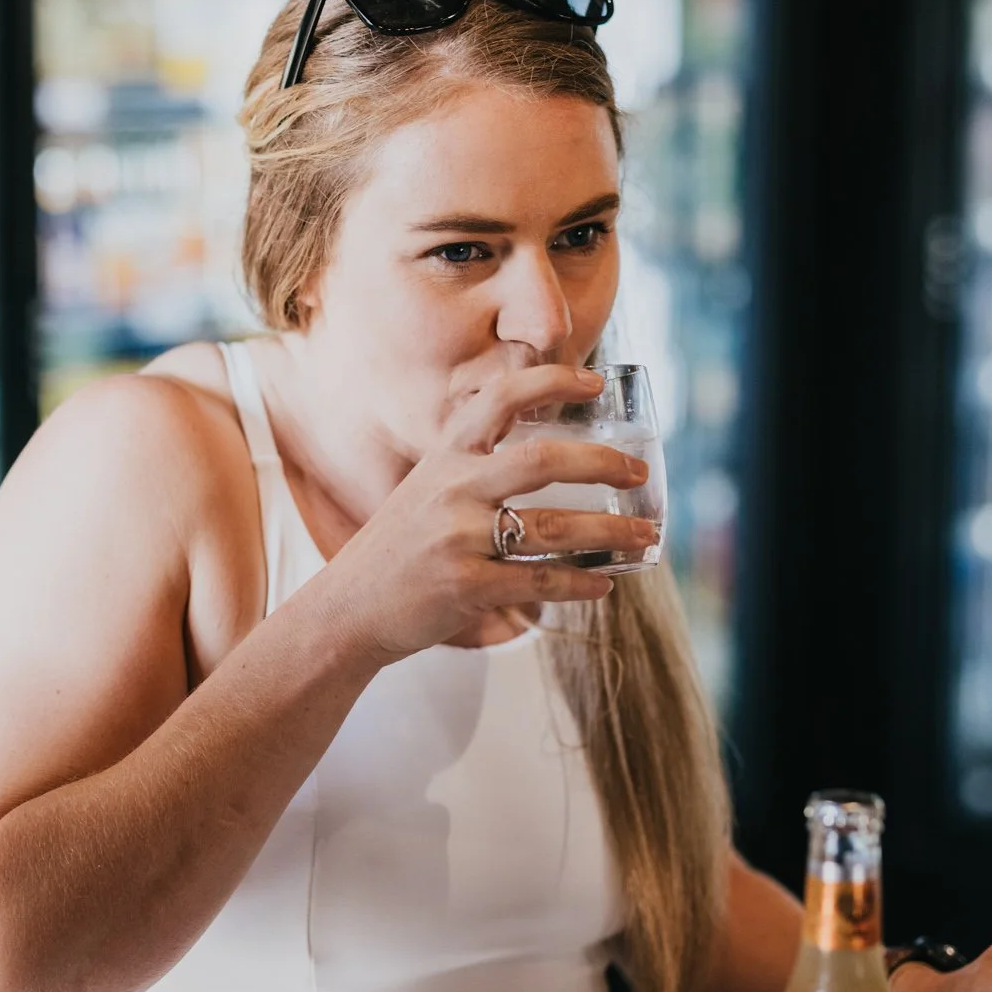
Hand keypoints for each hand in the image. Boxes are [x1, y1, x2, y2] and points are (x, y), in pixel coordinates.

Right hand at [311, 365, 656, 664]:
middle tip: (639, 472)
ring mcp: (458, 539)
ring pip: (554, 528)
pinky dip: (580, 582)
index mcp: (445, 457)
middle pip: (542, 460)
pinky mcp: (466, 587)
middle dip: (603, 462)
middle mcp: (452, 489)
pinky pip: (540, 582)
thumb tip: (549, 461)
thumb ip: (473, 471)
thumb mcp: (425, 492)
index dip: (552, 381)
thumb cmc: (397, 552)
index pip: (500, 399)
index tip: (594, 382)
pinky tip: (604, 583)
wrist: (346, 609)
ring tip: (645, 534)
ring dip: (611, 531)